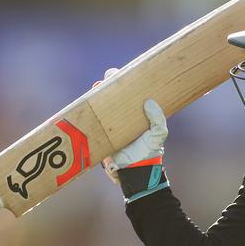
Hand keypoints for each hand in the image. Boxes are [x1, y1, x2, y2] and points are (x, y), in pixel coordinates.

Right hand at [94, 69, 169, 201]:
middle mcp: (122, 115)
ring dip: (96, 93)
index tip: (119, 74)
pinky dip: (87, 109)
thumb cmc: (148, 152)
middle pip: (112, 94)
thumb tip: (149, 102)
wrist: (133, 171)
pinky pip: (91, 118)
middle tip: (106, 79)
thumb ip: (158, 120)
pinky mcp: (99, 132)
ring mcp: (109, 123)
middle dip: (107, 83)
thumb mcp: (157, 135)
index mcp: (136, 112)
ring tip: (97, 87)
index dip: (123, 81)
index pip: (129, 92)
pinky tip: (86, 101)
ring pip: (100, 103)